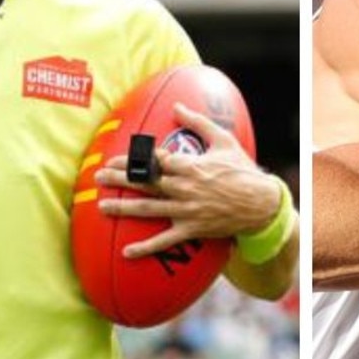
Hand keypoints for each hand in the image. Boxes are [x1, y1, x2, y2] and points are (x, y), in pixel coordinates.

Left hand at [95, 102, 281, 257]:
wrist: (261, 203)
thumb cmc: (242, 169)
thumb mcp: (223, 140)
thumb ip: (198, 122)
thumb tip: (176, 106)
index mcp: (190, 165)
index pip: (154, 161)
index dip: (132, 160)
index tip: (114, 158)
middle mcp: (184, 187)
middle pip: (145, 182)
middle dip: (119, 179)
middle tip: (98, 177)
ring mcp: (187, 210)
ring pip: (148, 208)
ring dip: (123, 207)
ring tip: (102, 205)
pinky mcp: (192, 229)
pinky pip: (165, 240)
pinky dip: (146, 247)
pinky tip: (127, 251)